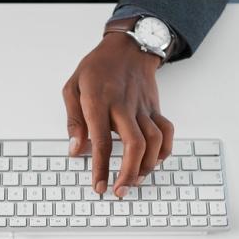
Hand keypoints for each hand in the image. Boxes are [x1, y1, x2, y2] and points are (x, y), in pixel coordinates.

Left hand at [62, 31, 173, 197]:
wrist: (128, 47)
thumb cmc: (96, 68)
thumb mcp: (72, 88)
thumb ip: (73, 120)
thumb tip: (75, 151)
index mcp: (98, 101)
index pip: (101, 141)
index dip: (100, 167)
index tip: (99, 186)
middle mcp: (123, 106)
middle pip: (133, 144)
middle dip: (128, 173)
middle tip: (120, 191)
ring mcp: (142, 107)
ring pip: (153, 141)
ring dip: (146, 166)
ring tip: (134, 181)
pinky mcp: (155, 108)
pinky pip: (166, 132)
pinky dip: (164, 150)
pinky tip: (153, 162)